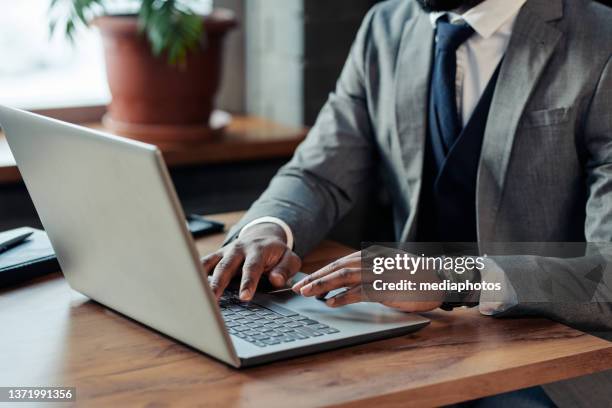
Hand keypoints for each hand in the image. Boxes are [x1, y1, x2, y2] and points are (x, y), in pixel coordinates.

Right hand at [201, 223, 300, 301]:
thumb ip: (285, 269)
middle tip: (213, 299)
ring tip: (198, 297)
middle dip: (219, 283)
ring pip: (212, 265)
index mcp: (258, 250)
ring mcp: (226, 252)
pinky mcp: (217, 255)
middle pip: (226, 266)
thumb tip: (276, 280)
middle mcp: (239, 249)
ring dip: (204, 281)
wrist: (264, 236)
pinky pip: (204, 263)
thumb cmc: (277, 253)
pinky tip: (189, 285)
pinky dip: (196, 273)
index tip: (244, 296)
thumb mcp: (289, 258)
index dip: (248, 282)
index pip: (252, 267)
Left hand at [291, 250, 443, 311]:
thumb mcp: (386, 269)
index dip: (320, 272)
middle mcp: (372, 261)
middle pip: (337, 267)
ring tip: (307, 293)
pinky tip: (331, 303)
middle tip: (297, 287)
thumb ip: (366, 273)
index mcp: (371, 255)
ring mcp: (378, 273)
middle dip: (315, 278)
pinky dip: (343, 296)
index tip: (305, 280)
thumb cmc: (411, 277)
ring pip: (343, 277)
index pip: (339, 263)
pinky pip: (359, 291)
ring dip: (322, 285)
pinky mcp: (385, 287)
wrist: (437, 280)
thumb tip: (341, 284)